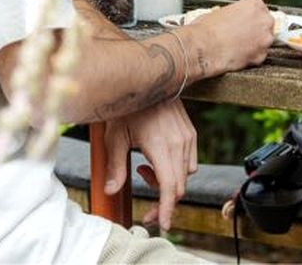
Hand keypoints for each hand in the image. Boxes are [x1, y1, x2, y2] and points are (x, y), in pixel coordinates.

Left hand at [103, 98, 197, 230]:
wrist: (149, 76)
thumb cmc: (129, 105)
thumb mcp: (115, 136)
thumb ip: (115, 166)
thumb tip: (111, 190)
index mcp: (162, 146)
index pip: (170, 187)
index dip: (167, 209)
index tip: (163, 224)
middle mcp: (180, 143)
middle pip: (179, 185)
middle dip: (164, 201)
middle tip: (147, 207)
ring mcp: (187, 137)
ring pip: (185, 174)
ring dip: (167, 182)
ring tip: (144, 170)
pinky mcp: (190, 132)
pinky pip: (189, 161)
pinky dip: (175, 169)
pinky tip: (157, 159)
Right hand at [184, 0, 274, 74]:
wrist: (203, 47)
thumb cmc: (207, 29)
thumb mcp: (220, 12)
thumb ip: (233, 14)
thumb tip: (231, 19)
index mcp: (255, 4)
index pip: (260, 10)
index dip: (250, 19)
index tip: (244, 24)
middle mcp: (264, 19)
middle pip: (266, 25)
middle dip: (256, 31)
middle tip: (241, 36)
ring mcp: (265, 38)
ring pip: (264, 42)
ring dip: (254, 45)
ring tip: (237, 47)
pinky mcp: (261, 55)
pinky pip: (259, 56)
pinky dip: (251, 58)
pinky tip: (238, 56)